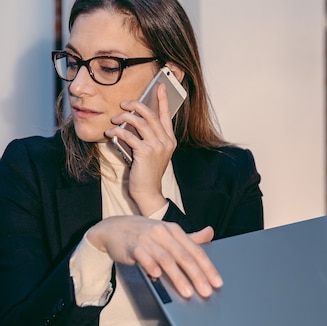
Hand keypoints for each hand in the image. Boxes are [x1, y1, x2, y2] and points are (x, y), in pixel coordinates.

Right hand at [87, 216, 221, 297]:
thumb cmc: (145, 233)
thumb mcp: (168, 232)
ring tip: (187, 292)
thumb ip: (189, 237)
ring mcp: (147, 239)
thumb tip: (210, 233)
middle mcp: (163, 233)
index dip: (208, 267)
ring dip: (178, 277)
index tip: (217, 282)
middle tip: (206, 291)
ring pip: (166, 259)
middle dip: (197, 275)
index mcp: (175, 231)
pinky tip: (157, 277)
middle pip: (184, 256)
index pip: (195, 250)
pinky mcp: (132, 247)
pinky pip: (143, 257)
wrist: (113, 228)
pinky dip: (151, 266)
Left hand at [105, 84, 174, 215]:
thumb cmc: (147, 172)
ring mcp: (158, 146)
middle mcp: (166, 141)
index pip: (166, 115)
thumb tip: (132, 120)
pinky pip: (129, 135)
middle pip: (151, 115)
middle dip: (136, 105)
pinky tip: (110, 133)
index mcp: (170, 140)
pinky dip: (117, 132)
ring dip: (124, 117)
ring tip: (114, 119)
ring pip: (140, 122)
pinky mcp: (146, 152)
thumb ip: (147, 137)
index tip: (161, 86)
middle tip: (124, 103)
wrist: (148, 191)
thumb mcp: (151, 152)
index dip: (163, 100)